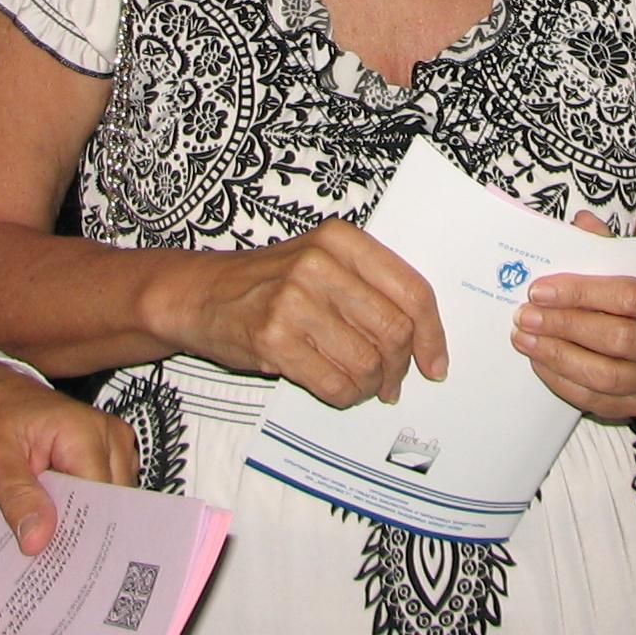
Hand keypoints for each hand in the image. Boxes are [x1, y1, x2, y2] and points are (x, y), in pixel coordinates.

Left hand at [0, 359, 140, 553]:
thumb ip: (18, 498)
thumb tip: (39, 539)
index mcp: (84, 433)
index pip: (100, 502)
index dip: (78, 534)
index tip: (54, 558)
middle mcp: (109, 434)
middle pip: (112, 503)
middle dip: (81, 530)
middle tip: (45, 551)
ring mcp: (112, 441)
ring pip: (113, 501)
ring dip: (83, 519)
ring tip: (48, 530)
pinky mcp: (107, 450)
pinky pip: (106, 490)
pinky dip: (84, 506)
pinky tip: (57, 515)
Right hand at [174, 218, 448, 406]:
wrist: (200, 294)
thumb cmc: (269, 282)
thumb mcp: (321, 260)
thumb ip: (369, 286)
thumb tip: (423, 339)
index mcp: (341, 239)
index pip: (412, 290)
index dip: (432, 334)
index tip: (435, 363)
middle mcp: (320, 264)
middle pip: (393, 330)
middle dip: (400, 367)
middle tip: (392, 383)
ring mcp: (294, 301)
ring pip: (367, 361)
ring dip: (370, 385)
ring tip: (361, 386)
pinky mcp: (273, 339)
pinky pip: (334, 383)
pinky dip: (344, 395)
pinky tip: (338, 390)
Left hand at [512, 213, 635, 420]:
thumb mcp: (631, 258)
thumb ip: (606, 243)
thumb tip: (580, 223)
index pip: (630, 297)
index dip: (581, 293)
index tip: (539, 289)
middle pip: (619, 339)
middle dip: (565, 326)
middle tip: (525, 315)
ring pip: (607, 376)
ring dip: (559, 357)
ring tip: (524, 339)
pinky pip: (599, 402)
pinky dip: (564, 383)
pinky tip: (539, 363)